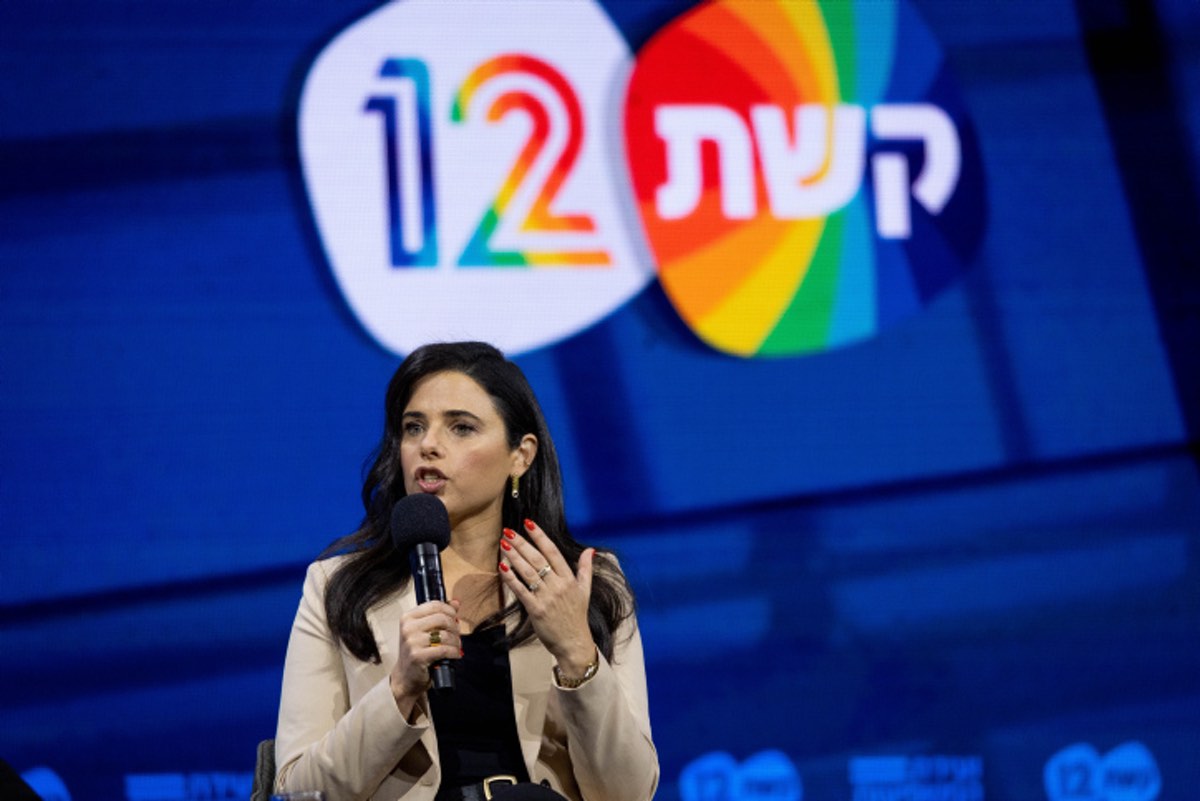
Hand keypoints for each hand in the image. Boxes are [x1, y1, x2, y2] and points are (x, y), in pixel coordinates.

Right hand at [389, 599, 460, 713]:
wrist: (405, 677)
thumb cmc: (416, 652)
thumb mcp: (424, 630)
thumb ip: (438, 615)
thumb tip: (456, 602)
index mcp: (408, 618)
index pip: (435, 605)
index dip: (450, 610)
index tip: (455, 618)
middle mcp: (408, 628)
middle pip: (442, 618)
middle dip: (454, 627)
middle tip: (457, 635)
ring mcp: (412, 642)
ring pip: (445, 635)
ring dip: (456, 641)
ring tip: (456, 646)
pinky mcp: (418, 656)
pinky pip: (444, 649)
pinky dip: (454, 652)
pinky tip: (455, 654)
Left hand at [499, 519, 596, 673]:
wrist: (574, 643)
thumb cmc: (577, 617)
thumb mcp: (585, 591)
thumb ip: (586, 569)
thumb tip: (590, 550)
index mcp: (569, 579)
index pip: (553, 552)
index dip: (540, 536)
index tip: (529, 523)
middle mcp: (558, 586)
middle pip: (537, 559)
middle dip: (522, 543)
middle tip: (508, 531)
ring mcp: (547, 598)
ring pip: (527, 572)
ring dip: (514, 557)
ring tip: (503, 544)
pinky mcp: (536, 610)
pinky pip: (521, 590)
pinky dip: (511, 578)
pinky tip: (502, 566)